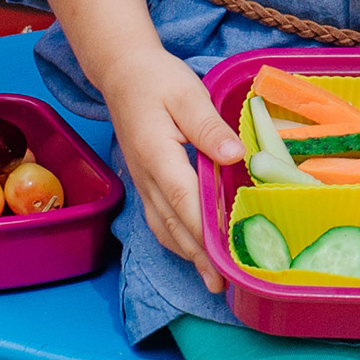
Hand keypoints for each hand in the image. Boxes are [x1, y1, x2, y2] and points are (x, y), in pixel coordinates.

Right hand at [91, 43, 243, 289]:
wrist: (123, 73)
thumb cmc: (158, 81)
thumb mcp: (187, 94)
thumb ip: (209, 128)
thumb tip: (236, 157)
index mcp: (158, 156)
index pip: (185, 201)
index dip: (205, 232)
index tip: (225, 258)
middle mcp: (147, 177)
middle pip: (175, 225)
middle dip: (199, 257)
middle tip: (223, 286)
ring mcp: (143, 182)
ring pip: (165, 228)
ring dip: (188, 255)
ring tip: (212, 279)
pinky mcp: (145, 181)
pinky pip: (159, 220)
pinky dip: (177, 240)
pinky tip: (192, 250)